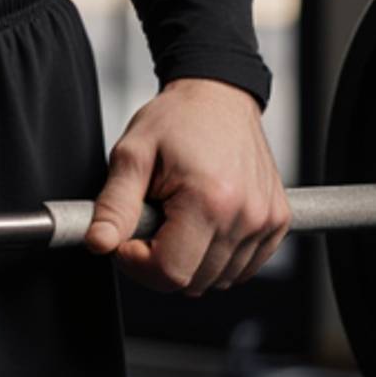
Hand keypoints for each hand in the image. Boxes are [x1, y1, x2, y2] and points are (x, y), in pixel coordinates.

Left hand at [82, 79, 289, 296]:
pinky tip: (205, 222)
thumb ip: (114, 205)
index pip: (169, 272)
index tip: (129, 238)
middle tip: (154, 217)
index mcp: (208, 200)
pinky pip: (242, 268)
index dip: (138, 263)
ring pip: (217, 280)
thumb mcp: (133, 154)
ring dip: (191, 259)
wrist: (219, 94)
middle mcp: (245, 216)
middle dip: (161, 259)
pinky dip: (218, 257)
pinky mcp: (277, 223)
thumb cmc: (178, 118)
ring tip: (181, 214)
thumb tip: (98, 243)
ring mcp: (266, 222)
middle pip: (193, 282)